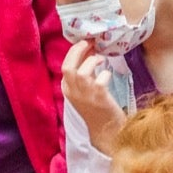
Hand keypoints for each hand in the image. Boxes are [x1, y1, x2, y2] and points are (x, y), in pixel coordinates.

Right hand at [61, 40, 127, 154]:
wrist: (106, 130)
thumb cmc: (97, 107)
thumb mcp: (84, 90)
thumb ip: (84, 73)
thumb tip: (89, 50)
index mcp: (67, 90)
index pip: (65, 66)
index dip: (74, 52)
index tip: (85, 43)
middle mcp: (73, 93)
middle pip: (68, 67)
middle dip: (78, 50)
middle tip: (90, 42)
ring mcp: (85, 96)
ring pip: (82, 72)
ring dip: (92, 61)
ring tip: (101, 59)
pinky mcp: (99, 98)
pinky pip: (101, 79)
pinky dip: (105, 73)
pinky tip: (108, 75)